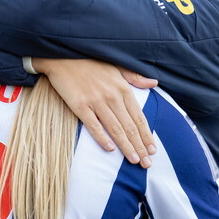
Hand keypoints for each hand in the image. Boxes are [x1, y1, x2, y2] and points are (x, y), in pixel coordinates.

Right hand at [33, 58, 157, 166]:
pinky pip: (93, 125)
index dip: (146, 135)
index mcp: (123, 88)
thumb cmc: (91, 62)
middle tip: (147, 163)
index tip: (153, 150)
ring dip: (126, 146)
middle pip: (129, 126)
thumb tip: (154, 83)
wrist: (64, 55)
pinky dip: (102, 137)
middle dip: (140, 146)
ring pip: (115, 128)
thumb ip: (135, 77)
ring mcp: (96, 101)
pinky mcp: (79, 105)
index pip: (139, 117)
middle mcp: (112, 96)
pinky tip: (110, 149)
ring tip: (134, 160)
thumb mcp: (117, 66)